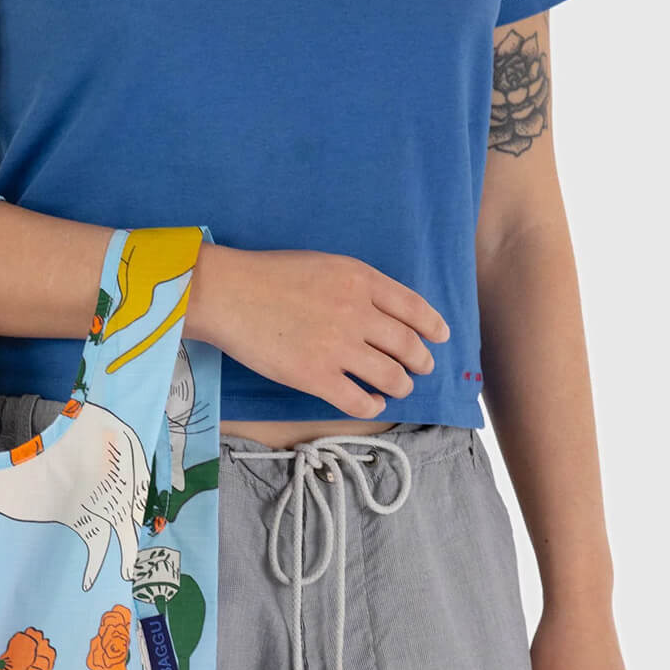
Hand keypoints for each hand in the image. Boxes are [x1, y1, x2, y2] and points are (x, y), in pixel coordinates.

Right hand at [185, 242, 449, 418]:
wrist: (229, 294)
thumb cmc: (268, 275)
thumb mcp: (324, 264)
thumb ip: (356, 284)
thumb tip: (380, 309)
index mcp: (361, 281)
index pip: (414, 308)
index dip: (432, 326)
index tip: (440, 337)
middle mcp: (357, 314)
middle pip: (407, 345)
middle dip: (421, 361)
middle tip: (422, 368)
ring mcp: (338, 347)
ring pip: (390, 376)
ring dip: (401, 385)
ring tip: (399, 388)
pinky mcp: (316, 377)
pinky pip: (358, 400)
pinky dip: (372, 405)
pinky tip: (373, 403)